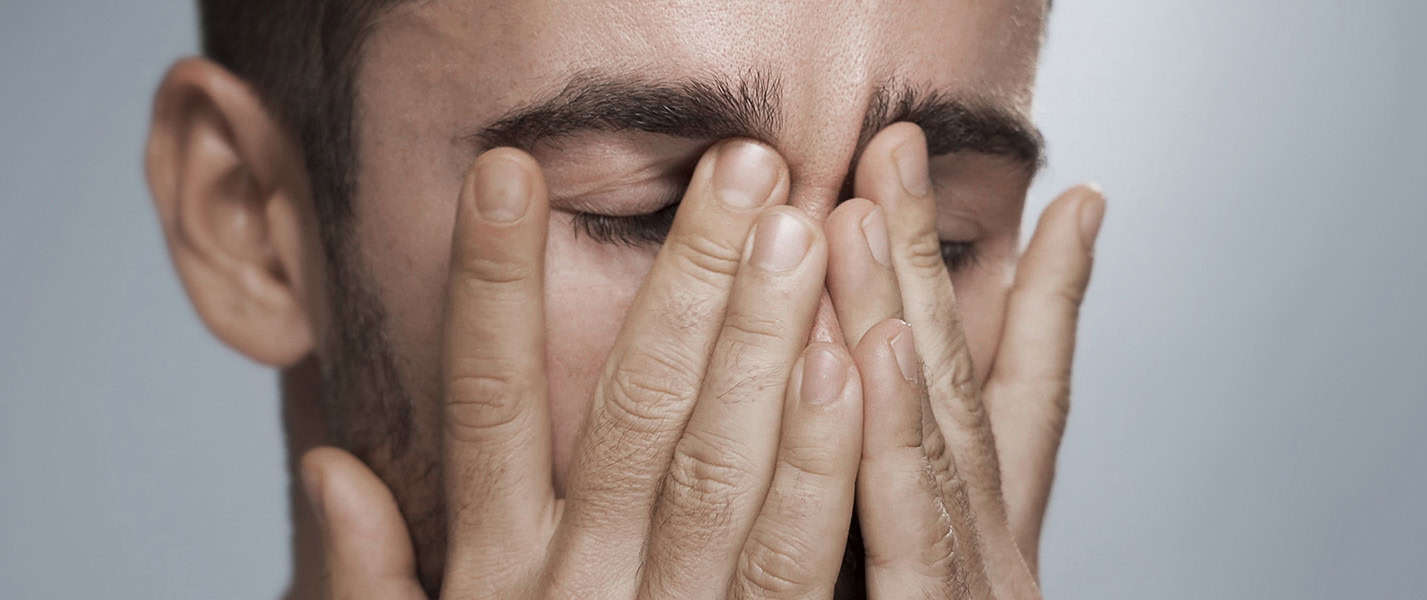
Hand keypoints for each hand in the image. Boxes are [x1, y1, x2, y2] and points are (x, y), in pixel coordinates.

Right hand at [300, 140, 867, 598]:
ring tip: (797, 234)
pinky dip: (822, 461)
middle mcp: (574, 597)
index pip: (483, 410)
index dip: (491, 291)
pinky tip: (848, 369)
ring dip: (761, 346)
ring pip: (715, 470)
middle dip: (685, 284)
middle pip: (627, 414)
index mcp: (492, 583)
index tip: (504, 176)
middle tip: (738, 171)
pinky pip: (790, 559)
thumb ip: (376, 585)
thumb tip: (329, 470)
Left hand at [823, 123, 1103, 597]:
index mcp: (989, 551)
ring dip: (898, 312)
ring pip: (935, 435)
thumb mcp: (914, 587)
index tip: (1076, 201)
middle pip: (963, 389)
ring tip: (865, 209)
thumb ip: (904, 524)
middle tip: (895, 146)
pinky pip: (906, 531)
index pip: (1028, 407)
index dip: (1050, 297)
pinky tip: (874, 350)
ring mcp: (967, 590)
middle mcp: (990, 560)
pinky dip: (892, 437)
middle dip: (927, 260)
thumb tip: (885, 383)